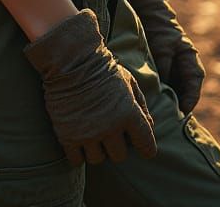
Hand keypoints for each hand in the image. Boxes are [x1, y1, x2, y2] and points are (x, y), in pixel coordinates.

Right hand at [23, 8, 157, 166]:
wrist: (71, 60)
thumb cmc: (102, 68)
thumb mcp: (128, 80)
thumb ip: (141, 103)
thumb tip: (150, 125)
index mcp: (129, 114)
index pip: (146, 145)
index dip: (145, 147)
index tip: (140, 145)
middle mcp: (111, 127)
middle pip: (120, 156)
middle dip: (116, 145)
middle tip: (108, 131)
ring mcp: (89, 133)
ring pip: (98, 159)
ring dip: (96, 148)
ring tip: (92, 133)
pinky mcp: (68, 136)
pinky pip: (77, 160)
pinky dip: (78, 152)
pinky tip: (78, 137)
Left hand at [127, 0, 205, 113]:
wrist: (151, 14)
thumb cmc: (160, 30)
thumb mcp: (163, 47)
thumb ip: (165, 68)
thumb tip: (162, 88)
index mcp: (190, 62)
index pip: (194, 86)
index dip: (189, 100)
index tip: (181, 112)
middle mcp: (186, 69)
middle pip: (185, 93)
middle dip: (178, 106)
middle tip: (168, 120)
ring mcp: (176, 71)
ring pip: (176, 93)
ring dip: (169, 102)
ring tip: (159, 115)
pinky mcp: (165, 72)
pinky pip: (166, 88)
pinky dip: (161, 95)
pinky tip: (152, 103)